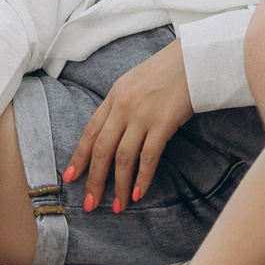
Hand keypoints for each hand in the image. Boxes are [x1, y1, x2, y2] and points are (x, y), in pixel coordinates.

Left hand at [64, 40, 193, 214]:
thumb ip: (121, 105)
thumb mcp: (134, 82)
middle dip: (94, 180)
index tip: (71, 177)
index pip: (90, 131)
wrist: (193, 57)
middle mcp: (123, 106)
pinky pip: (148, 157)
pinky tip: (138, 194)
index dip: (79, 157)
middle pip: (102, 150)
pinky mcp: (163, 123)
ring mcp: (142, 115)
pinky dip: (142, 178)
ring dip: (119, 186)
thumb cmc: (166, 70)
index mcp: (114, 96)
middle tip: (89, 203)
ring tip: (116, 206)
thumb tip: (111, 132)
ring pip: (123, 158)